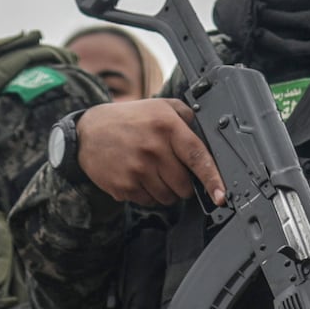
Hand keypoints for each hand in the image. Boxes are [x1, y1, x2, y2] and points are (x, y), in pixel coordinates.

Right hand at [72, 99, 225, 207]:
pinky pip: (149, 202)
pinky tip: (138, 177)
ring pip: (168, 198)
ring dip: (167, 191)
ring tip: (153, 171)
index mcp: (166, 126)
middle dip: (184, 183)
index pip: (196, 157)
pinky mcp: (124, 186)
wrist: (88, 132)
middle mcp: (152, 149)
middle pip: (184, 186)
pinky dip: (149, 194)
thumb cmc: (129, 119)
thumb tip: (209, 140)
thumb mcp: (160, 106)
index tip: (221, 195)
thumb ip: (186, 117)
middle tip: (171, 169)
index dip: (212, 178)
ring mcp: (137, 170)